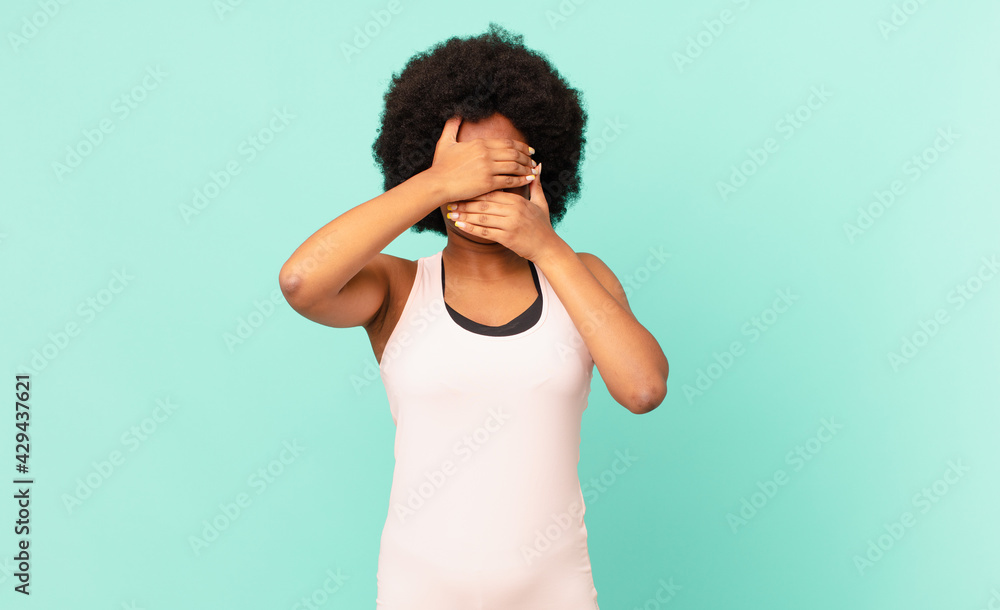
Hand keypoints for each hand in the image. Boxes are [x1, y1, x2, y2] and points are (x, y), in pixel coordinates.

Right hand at [426, 116, 536, 202]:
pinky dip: (521, 179)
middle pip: (514, 153)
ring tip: (533, 170)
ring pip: (514, 166)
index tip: (528, 150)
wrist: (436, 183)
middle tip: (533, 160)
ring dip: (526, 168)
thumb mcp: (445, 142)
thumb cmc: (440, 165)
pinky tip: (528, 180)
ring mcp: (488, 168)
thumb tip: (456, 113)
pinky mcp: (488, 183)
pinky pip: (509, 180)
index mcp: (480, 143)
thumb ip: (452, 126)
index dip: (520, 146)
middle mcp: (486, 153)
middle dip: (526, 156)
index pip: (507, 143)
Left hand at [447, 163, 562, 262]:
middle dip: (466, 203)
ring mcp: (510, 225)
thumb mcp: (541, 202)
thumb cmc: (543, 225)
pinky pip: (485, 232)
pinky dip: (471, 228)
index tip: (462, 189)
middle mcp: (513, 211)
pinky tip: (460, 225)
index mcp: (518, 201)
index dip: (476, 190)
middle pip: (485, 204)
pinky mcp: (507, 238)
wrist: (548, 247)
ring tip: (451, 212)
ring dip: (465, 215)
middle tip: (451, 200)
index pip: (493, 191)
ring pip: (483, 217)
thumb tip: (537, 166)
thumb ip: (535, 185)